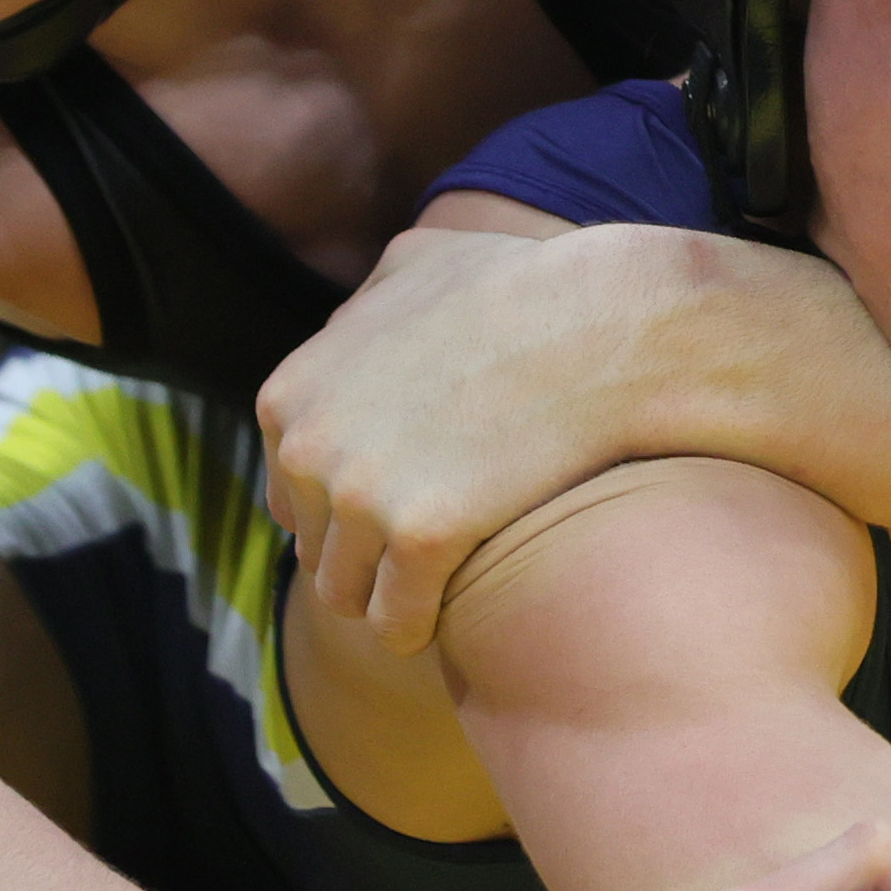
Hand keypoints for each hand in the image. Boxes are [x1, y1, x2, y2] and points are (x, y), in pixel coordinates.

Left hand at [260, 225, 679, 651]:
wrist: (599, 324)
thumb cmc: (521, 287)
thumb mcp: (413, 265)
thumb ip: (361, 305)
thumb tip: (348, 326)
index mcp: (291, 392)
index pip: (290, 492)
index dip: (346, 507)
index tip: (400, 509)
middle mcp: (309, 445)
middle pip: (316, 549)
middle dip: (366, 556)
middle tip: (430, 550)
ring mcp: (361, 494)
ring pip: (346, 595)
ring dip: (389, 598)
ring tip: (441, 586)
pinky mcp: (422, 536)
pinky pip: (397, 622)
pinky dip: (420, 625)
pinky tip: (453, 612)